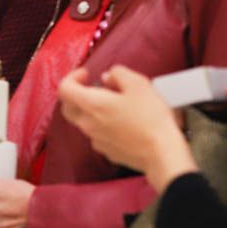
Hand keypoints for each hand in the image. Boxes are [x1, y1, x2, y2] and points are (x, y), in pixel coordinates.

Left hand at [58, 66, 196, 190]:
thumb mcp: (138, 84)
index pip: (64, 89)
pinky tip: (122, 123)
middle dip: (77, 95)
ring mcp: (97, 140)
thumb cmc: (151, 119)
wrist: (163, 154)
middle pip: (68, 107)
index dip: (72, 77)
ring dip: (93, 110)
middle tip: (94, 88)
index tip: (86, 74)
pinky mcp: (108, 152)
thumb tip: (107, 77)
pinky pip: (98, 135)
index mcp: (91, 105)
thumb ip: (118, 73)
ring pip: (84, 122)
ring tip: (115, 105)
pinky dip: (104, 126)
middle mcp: (88, 124)